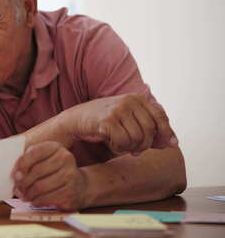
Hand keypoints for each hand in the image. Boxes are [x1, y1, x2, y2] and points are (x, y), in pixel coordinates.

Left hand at [12, 142, 85, 210]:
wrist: (79, 185)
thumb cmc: (54, 171)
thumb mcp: (44, 160)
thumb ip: (28, 162)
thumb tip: (16, 176)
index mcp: (56, 147)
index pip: (35, 152)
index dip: (22, 164)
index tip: (16, 174)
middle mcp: (66, 158)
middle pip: (37, 171)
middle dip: (23, 182)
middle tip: (18, 189)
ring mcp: (70, 175)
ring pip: (40, 186)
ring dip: (29, 194)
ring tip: (25, 196)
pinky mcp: (70, 192)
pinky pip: (47, 198)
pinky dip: (37, 201)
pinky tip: (34, 201)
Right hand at [62, 94, 177, 155]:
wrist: (75, 120)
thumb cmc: (103, 121)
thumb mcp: (128, 121)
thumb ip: (148, 129)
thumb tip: (172, 143)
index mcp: (136, 98)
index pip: (160, 116)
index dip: (167, 131)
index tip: (172, 145)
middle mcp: (129, 100)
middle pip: (150, 130)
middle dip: (145, 145)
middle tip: (135, 151)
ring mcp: (118, 109)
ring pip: (138, 138)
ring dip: (130, 148)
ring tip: (120, 144)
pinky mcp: (107, 120)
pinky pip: (124, 142)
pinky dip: (119, 147)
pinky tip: (111, 143)